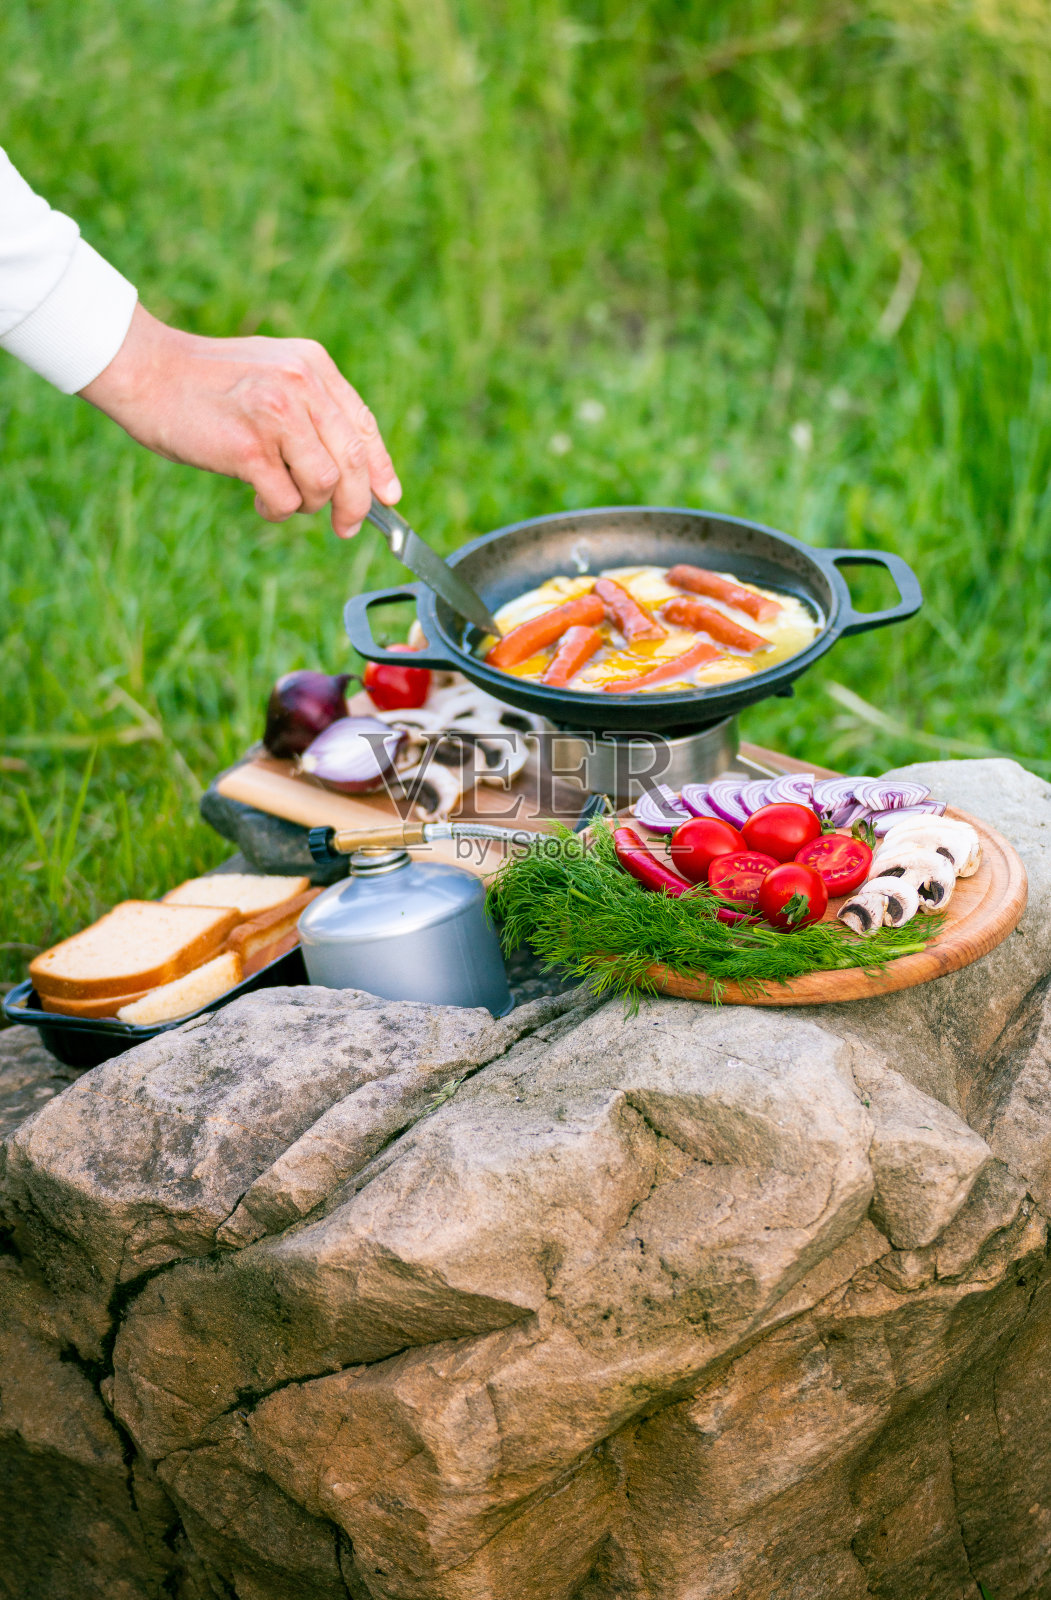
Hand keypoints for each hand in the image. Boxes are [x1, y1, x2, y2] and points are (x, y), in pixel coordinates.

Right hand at [80, 304, 400, 536]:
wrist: (146, 371)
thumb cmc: (206, 383)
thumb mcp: (271, 375)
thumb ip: (310, 408)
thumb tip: (353, 472)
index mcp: (313, 365)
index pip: (362, 425)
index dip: (380, 468)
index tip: (389, 497)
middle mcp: (301, 384)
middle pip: (352, 461)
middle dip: (356, 504)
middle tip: (345, 527)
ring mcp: (276, 415)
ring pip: (325, 484)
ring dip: (307, 503)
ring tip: (280, 494)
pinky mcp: (249, 447)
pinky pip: (286, 499)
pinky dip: (277, 509)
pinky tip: (258, 497)